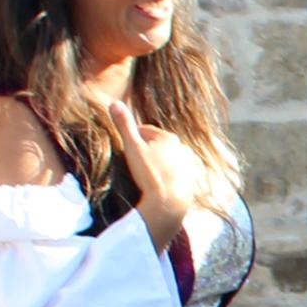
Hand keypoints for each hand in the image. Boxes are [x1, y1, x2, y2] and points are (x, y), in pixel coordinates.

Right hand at [105, 98, 209, 241]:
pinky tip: (160, 185)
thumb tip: (114, 102)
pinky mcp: (193, 180)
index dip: (134, 138)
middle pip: (158, 145)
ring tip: (147, 176)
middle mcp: (183, 148)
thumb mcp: (132, 147)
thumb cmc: (149, 174)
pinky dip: (168, 176)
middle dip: (147, 151)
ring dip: (159, 163)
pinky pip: (176, 174)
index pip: (145, 131)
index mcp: (168, 138)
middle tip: (136, 164)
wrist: (169, 204)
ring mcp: (189, 165)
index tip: (127, 148)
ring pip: (168, 159)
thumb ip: (124, 125)